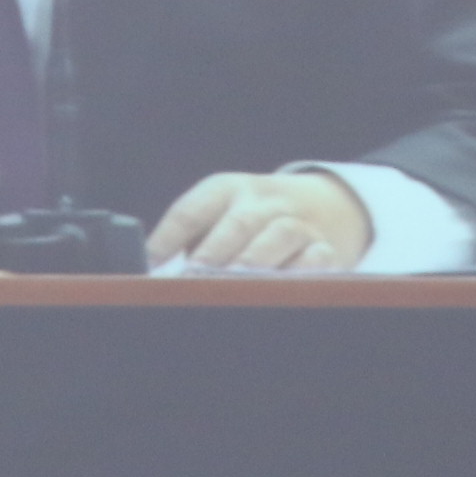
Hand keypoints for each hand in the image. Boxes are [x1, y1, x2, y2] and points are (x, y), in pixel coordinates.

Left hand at [146, 171, 372, 270]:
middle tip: (196, 276)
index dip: (168, 238)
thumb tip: (155, 278)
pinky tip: (282, 286)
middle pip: (239, 222)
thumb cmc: (249, 222)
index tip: (150, 264)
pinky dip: (302, 270)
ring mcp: (298, 222)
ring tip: (236, 283)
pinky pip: (317, 257)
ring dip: (257, 260)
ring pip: (281, 234)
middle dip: (216, 251)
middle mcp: (263, 201)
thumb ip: (190, 241)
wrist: (323, 205)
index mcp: (227, 190)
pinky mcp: (325, 248)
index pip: (192, 211)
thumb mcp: (220, 216)